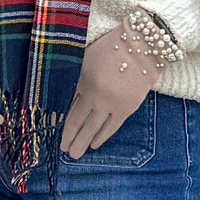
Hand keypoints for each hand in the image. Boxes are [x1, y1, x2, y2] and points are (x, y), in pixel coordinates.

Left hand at [59, 26, 154, 160]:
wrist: (145, 45)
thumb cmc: (113, 47)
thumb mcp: (87, 57)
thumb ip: (77, 76)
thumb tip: (68, 95)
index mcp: (82, 81)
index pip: (68, 106)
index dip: (61, 121)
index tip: (55, 131)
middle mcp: (94, 95)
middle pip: (77, 121)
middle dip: (69, 137)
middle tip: (63, 150)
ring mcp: (110, 103)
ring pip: (92, 128)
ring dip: (82, 142)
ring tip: (74, 154)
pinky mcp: (126, 108)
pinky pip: (111, 127)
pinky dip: (102, 136)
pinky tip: (93, 144)